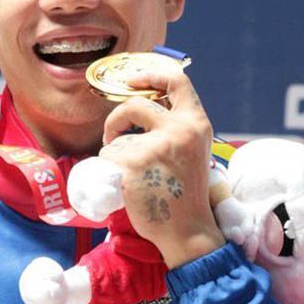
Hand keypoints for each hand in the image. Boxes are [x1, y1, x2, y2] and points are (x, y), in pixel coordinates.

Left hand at [97, 67, 224, 268]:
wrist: (187, 230)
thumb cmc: (185, 192)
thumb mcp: (192, 149)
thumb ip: (176, 127)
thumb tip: (145, 104)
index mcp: (196, 123)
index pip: (177, 80)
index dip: (150, 73)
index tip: (132, 79)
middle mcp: (179, 129)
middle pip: (135, 103)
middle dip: (117, 118)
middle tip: (113, 135)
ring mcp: (155, 146)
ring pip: (117, 138)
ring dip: (114, 154)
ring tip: (130, 176)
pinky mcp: (133, 164)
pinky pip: (108, 158)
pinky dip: (108, 170)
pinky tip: (124, 186)